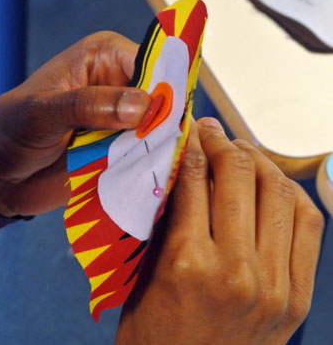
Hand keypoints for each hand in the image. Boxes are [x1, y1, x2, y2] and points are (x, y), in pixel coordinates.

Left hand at [0, 31, 148, 215]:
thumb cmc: (9, 130)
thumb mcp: (42, 111)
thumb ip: (89, 105)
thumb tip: (142, 107)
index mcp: (104, 58)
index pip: (151, 64)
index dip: (163, 88)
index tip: (166, 118)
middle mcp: (119, 86)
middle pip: (160, 100)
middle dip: (165, 123)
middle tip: (165, 146)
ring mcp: (121, 121)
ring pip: (157, 131)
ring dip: (157, 148)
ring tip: (158, 164)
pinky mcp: (120, 149)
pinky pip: (145, 155)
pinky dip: (149, 166)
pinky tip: (152, 177)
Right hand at [116, 118, 323, 344]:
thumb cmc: (153, 333)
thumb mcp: (144, 271)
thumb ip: (166, 217)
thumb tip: (182, 169)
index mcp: (186, 261)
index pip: (194, 177)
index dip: (192, 144)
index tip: (190, 129)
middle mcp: (236, 270)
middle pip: (240, 176)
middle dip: (223, 143)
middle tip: (212, 131)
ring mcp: (275, 285)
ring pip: (280, 193)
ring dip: (259, 161)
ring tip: (241, 151)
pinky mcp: (297, 297)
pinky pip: (308, 224)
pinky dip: (291, 194)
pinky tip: (272, 184)